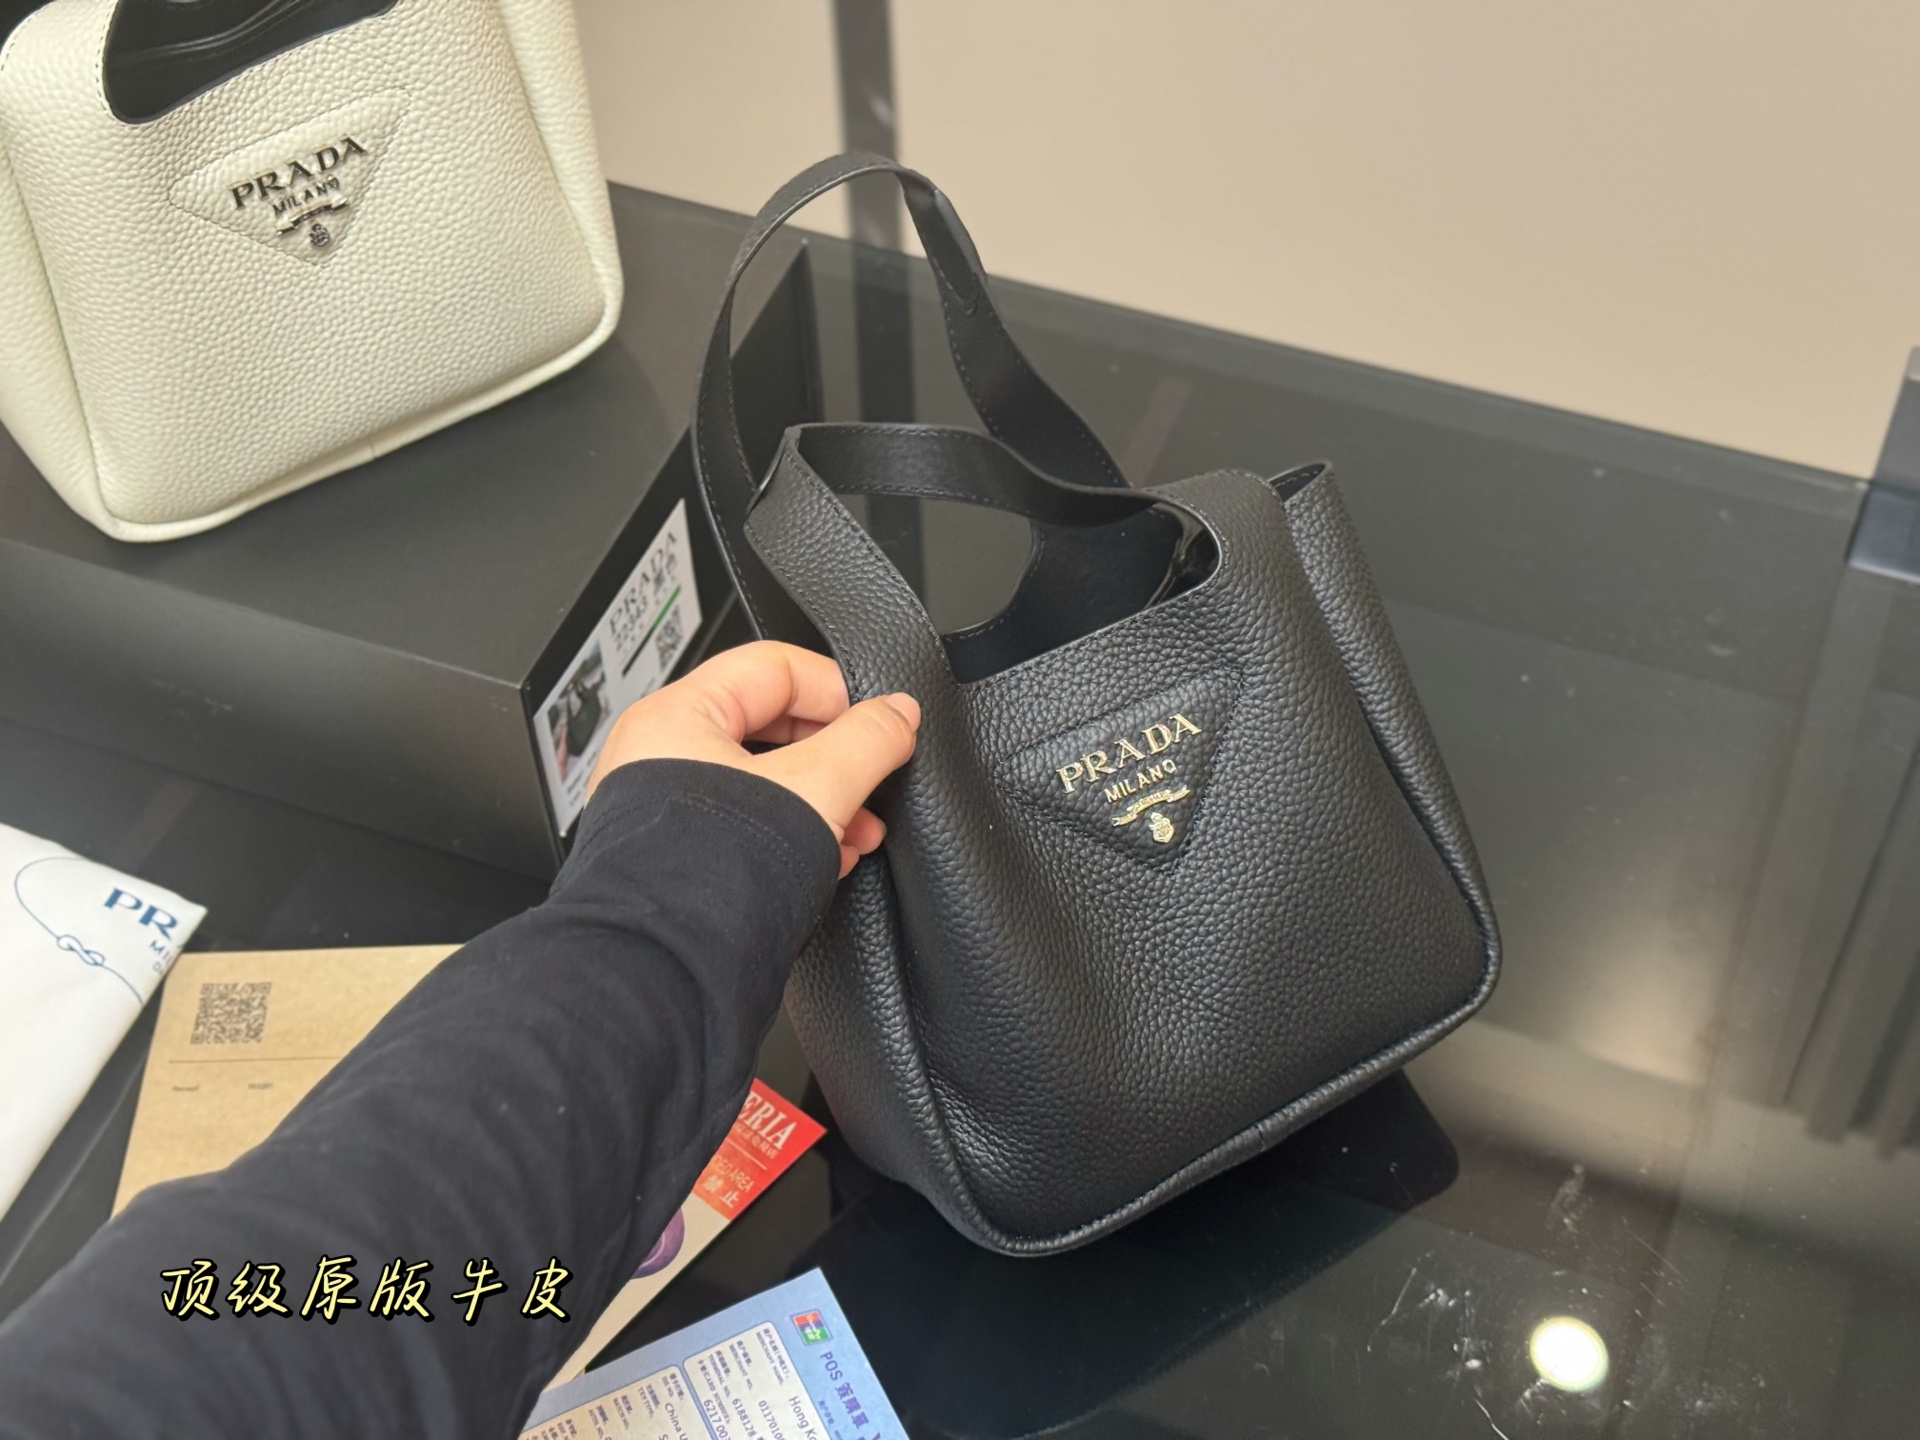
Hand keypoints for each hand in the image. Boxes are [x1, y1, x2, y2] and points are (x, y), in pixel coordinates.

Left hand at [586, 641, 920, 876]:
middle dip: (836, 756)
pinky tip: (827, 859)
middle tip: (875, 776)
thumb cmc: (706, 884)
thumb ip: (867, 742)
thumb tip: (898, 713)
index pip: (776, 666)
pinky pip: (744, 824)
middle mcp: (657, 757)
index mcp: (676, 717)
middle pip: (770, 725)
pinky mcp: (677, 858)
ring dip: (822, 800)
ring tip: (859, 830)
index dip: (839, 691)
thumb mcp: (817, 790)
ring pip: (762, 781)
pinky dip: (791, 833)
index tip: (881, 721)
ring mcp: (663, 810)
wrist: (667, 975)